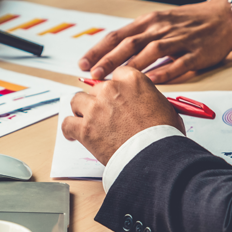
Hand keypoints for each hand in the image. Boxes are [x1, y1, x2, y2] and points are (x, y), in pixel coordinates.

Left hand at [61, 67, 184, 164]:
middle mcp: (111, 90)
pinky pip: (67, 123)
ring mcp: (95, 108)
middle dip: (99, 102)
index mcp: (132, 80)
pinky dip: (69, 130)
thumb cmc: (164, 135)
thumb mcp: (163, 106)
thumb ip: (146, 99)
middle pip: (95, 89)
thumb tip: (141, 103)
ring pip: (77, 102)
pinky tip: (73, 135)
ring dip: (81, 111)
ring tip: (87, 122)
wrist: (155, 156)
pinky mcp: (84, 128)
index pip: (116, 76)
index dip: (115, 89)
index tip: (116, 98)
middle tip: (105, 116)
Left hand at [78, 0, 231, 82]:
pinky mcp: (197, 52)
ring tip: (114, 81)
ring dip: (131, 67)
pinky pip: (178, 63)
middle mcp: (161, 28)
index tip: (82, 63)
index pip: (117, 36)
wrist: (224, 17)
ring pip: (151, 52)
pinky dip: (164, 72)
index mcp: (148, 21)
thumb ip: (135, 37)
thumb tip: (107, 55)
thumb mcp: (157, 22)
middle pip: (130, 44)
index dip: (98, 50)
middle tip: (93, 75)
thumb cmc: (185, 22)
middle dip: (108, 60)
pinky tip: (149, 82)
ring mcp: (180, 39)